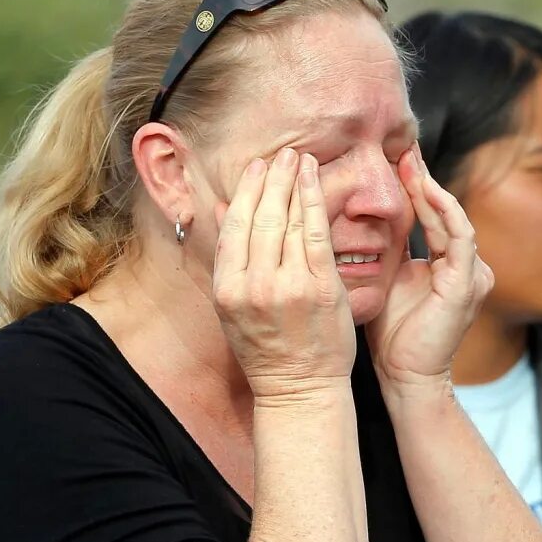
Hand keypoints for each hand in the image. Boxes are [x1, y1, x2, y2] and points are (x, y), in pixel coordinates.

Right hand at [212, 149, 355, 399]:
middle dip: (271, 179)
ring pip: (288, 222)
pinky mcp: (322, 289)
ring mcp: (290, 286)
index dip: (245, 190)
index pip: (234, 226)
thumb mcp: (232, 306)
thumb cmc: (266, 348)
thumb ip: (228, 258)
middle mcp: (255, 285)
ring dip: (294, 183)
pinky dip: (315, 204)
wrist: (300, 388)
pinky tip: (315, 181)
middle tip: (282, 153)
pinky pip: (316, 235)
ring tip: (299, 159)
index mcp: (228, 288)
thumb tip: (219, 209)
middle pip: (260, 217)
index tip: (255, 166)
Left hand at [365, 148, 493, 397]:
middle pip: (445, 211)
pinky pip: (461, 238)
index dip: (414, 188)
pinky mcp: (468, 284)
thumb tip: (357, 217)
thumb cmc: (393, 335)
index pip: (433, 216)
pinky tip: (427, 191)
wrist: (407, 375)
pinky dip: (445, 212)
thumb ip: (384, 250)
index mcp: (450, 265)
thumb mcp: (386, 280)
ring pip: (455, 219)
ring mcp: (473, 274)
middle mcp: (468, 266)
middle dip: (423, 180)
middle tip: (402, 149)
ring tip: (411, 164)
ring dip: (433, 189)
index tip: (391, 160)